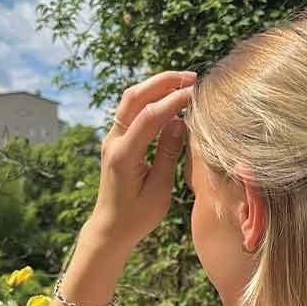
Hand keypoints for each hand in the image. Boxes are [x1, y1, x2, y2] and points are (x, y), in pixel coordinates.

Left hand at [85, 69, 196, 250]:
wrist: (110, 228)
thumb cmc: (136, 217)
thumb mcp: (159, 190)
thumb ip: (168, 155)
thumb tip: (179, 122)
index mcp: (123, 155)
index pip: (149, 117)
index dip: (173, 101)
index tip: (196, 93)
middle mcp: (113, 141)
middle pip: (135, 97)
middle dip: (162, 82)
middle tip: (192, 77)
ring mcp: (112, 138)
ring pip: (131, 100)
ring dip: (157, 86)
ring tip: (184, 83)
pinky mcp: (117, 140)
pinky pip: (133, 111)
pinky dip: (152, 99)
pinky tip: (171, 99)